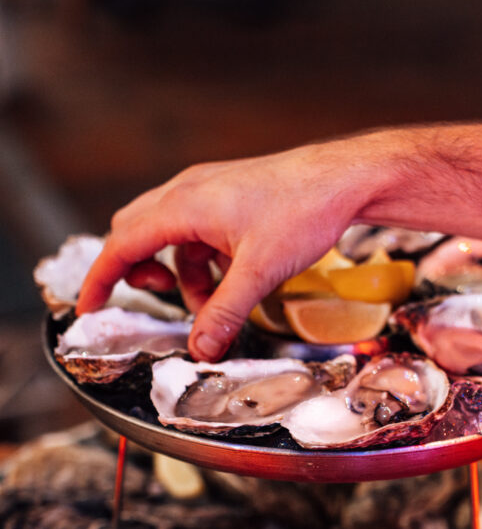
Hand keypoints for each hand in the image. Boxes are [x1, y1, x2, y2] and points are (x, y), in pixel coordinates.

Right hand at [76, 141, 376, 360]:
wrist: (344, 179)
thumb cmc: (304, 209)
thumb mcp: (259, 272)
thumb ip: (224, 313)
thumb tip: (201, 348)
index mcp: (183, 205)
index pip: (122, 244)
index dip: (101, 279)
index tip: (90, 307)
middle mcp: (188, 192)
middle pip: (137, 234)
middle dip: (140, 272)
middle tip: (157, 298)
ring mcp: (209, 192)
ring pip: (172, 238)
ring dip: (182, 274)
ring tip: (211, 300)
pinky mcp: (229, 198)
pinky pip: (198, 234)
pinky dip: (205, 262)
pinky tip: (233, 278)